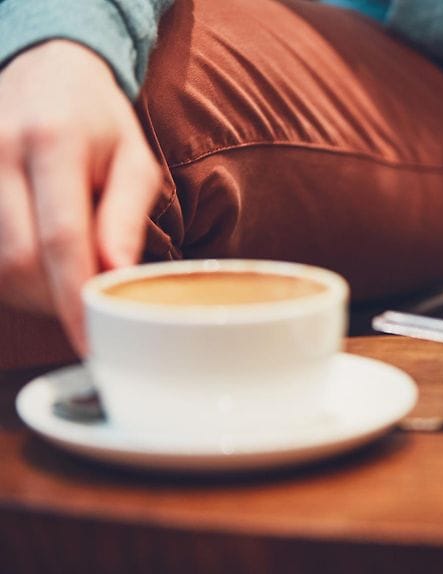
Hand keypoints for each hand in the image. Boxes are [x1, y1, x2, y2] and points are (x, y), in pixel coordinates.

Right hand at [0, 40, 161, 353]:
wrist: (44, 68)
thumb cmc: (98, 122)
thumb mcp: (133, 160)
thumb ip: (126, 217)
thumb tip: (116, 276)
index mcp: (53, 142)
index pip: (61, 239)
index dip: (74, 298)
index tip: (92, 340)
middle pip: (16, 260)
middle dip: (54, 301)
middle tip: (87, 310)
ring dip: (30, 292)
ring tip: (65, 280)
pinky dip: (8, 275)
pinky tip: (37, 266)